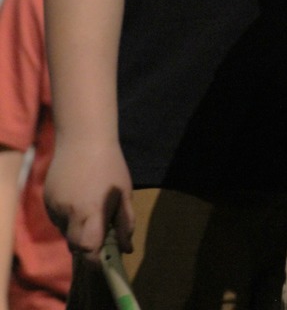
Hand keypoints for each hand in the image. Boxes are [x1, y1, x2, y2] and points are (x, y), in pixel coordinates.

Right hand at [44, 137, 133, 262]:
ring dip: (76, 229)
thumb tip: (126, 249)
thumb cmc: (110, 165)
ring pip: (64, 231)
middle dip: (86, 246)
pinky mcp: (47, 199)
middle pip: (74, 245)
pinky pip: (56, 218)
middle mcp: (69, 212)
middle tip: (97, 234)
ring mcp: (55, 206)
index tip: (102, 259)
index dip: (94, 260)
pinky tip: (77, 199)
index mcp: (91, 211)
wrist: (83, 138)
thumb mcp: (124, 193)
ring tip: (88, 208)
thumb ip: (125, 224)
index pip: (88, 249)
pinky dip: (66, 217)